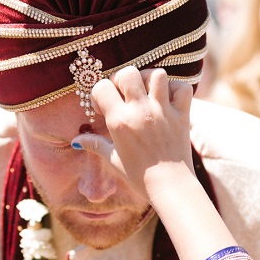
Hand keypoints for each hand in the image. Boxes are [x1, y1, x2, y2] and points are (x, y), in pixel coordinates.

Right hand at [71, 66, 193, 201]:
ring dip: (150, 79)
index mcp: (120, 122)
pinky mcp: (182, 115)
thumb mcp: (113, 159)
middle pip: (129, 72)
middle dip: (123, 79)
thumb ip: (95, 144)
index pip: (102, 86)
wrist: (170, 187)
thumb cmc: (139, 176)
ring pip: (157, 74)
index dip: (100, 93)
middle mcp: (141, 111)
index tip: (104, 107)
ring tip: (147, 93)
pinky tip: (168, 100)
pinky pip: (182, 88)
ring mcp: (163, 111)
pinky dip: (176, 89)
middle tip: (125, 95)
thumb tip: (77, 139)